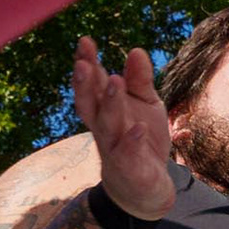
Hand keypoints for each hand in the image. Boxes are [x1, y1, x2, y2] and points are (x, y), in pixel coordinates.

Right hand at [72, 38, 173, 217]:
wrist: (145, 187)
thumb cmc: (140, 140)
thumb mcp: (145, 105)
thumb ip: (139, 81)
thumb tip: (136, 51)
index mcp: (105, 110)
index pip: (92, 85)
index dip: (87, 64)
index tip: (85, 41)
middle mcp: (104, 128)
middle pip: (89, 105)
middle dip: (85, 84)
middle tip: (83, 63)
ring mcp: (114, 149)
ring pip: (107, 127)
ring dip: (109, 106)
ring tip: (115, 82)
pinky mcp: (130, 169)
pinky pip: (128, 155)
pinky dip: (132, 143)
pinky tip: (138, 129)